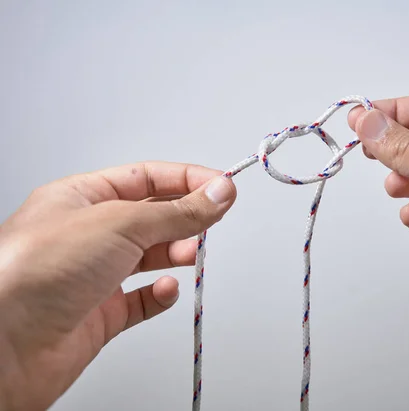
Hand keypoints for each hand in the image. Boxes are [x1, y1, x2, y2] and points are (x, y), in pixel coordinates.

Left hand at [0, 162, 235, 409]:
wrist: (4, 346)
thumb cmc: (37, 271)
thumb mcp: (120, 223)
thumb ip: (177, 211)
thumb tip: (218, 193)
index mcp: (82, 198)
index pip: (146, 178)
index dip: (187, 179)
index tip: (222, 185)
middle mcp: (88, 234)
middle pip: (151, 217)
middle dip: (185, 218)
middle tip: (212, 220)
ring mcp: (93, 275)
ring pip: (149, 258)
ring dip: (176, 254)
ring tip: (190, 254)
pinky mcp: (99, 314)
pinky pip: (141, 300)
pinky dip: (159, 296)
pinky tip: (165, 291)